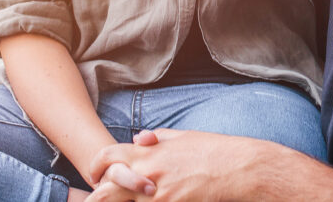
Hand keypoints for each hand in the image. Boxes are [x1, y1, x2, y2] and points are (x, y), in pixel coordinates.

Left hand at [87, 129, 265, 201]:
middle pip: (106, 189)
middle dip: (98, 196)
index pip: (107, 156)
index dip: (95, 166)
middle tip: (96, 199)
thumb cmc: (212, 150)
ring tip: (121, 201)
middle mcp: (148, 174)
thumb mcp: (181, 137)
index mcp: (149, 152)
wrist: (237, 168)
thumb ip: (156, 138)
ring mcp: (157, 195)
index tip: (95, 174)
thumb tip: (137, 139)